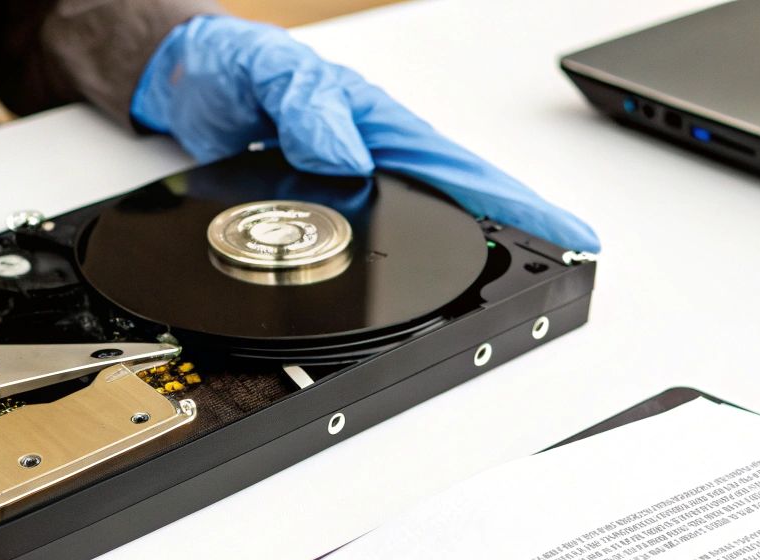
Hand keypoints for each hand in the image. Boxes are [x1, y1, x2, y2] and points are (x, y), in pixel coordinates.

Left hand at [132, 15, 598, 252]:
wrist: (192, 81)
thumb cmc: (237, 67)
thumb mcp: (270, 73)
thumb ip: (305, 107)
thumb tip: (344, 155)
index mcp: (379, 125)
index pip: (459, 170)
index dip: (515, 204)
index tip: (566, 231)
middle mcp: (377, 157)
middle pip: (459, 204)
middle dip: (515, 237)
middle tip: (564, 269)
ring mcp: (357, 186)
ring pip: (420, 227)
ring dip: (466, 257)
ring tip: (513, 291)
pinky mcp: (327, 210)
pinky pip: (374, 240)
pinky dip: (403, 266)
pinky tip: (419, 292)